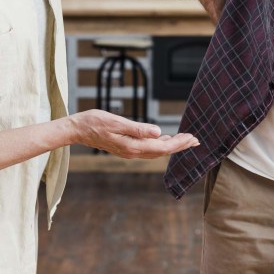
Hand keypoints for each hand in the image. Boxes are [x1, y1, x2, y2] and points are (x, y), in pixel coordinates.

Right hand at [67, 109, 198, 157]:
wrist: (77, 130)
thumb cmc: (95, 122)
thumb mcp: (117, 122)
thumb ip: (138, 129)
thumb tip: (158, 132)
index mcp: (133, 146)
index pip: (162, 146)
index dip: (179, 143)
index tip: (192, 138)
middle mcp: (133, 152)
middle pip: (162, 151)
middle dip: (179, 146)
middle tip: (195, 140)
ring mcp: (128, 151)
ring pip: (155, 151)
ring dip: (171, 146)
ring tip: (184, 140)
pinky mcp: (125, 148)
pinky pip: (148, 149)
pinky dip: (159, 145)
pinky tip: (164, 139)